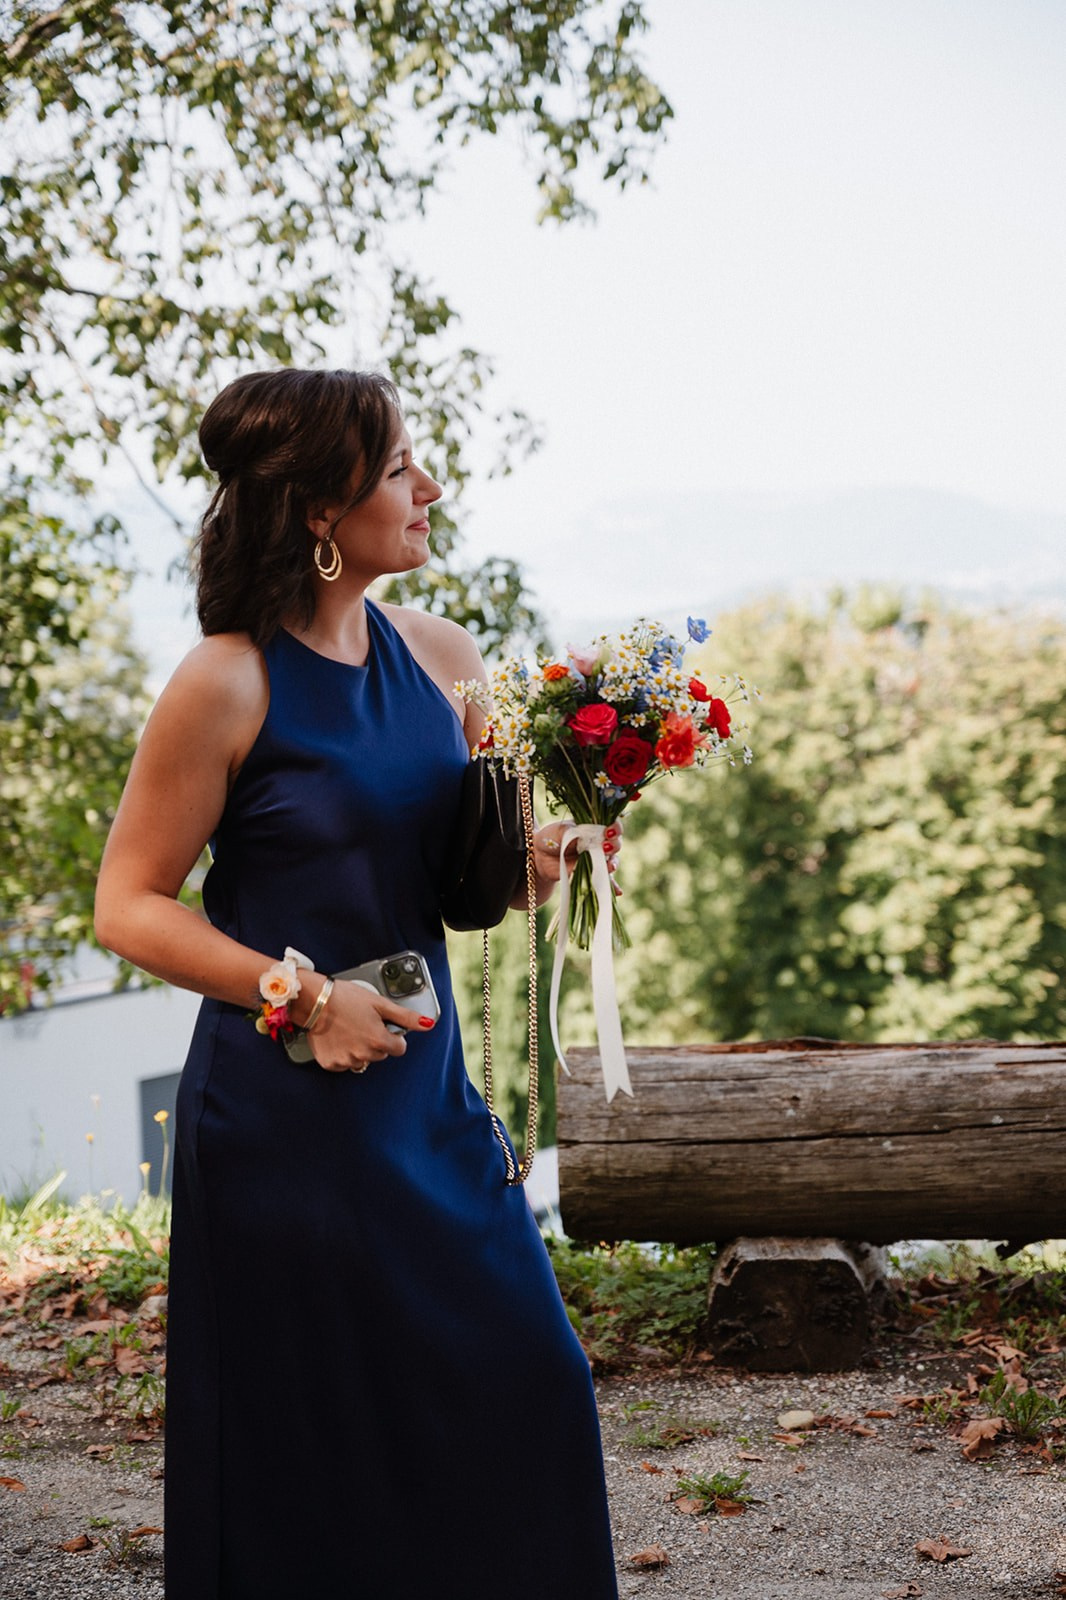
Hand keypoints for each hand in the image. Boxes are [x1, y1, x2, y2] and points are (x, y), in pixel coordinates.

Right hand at [305, 979, 433, 1073]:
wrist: (314, 1000)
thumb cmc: (346, 998)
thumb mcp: (380, 1003)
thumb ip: (406, 1017)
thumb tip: (428, 1024)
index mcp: (379, 1040)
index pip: (399, 1049)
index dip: (393, 1036)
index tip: (383, 1027)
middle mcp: (364, 1054)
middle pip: (381, 1054)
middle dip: (375, 1041)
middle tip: (362, 1024)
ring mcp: (346, 1061)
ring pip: (362, 1060)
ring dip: (359, 1049)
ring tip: (348, 1030)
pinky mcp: (330, 1063)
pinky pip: (344, 1063)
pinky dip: (342, 1053)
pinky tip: (338, 1038)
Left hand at [531, 819, 622, 881]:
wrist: (540, 858)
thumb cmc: (551, 838)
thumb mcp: (562, 830)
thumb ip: (576, 832)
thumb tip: (590, 839)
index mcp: (594, 828)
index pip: (612, 825)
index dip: (615, 828)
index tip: (609, 832)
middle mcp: (600, 843)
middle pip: (616, 843)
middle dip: (614, 845)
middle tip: (605, 848)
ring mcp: (597, 859)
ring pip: (612, 861)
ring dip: (613, 864)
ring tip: (609, 866)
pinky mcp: (592, 874)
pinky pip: (605, 881)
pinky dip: (613, 886)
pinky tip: (617, 891)